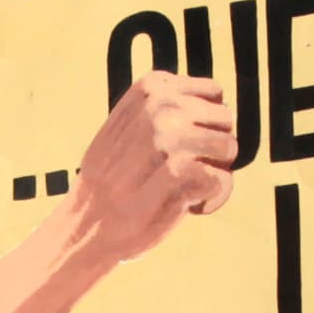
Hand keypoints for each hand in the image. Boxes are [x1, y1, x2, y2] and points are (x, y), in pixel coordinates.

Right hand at [66, 72, 235, 264]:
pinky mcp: (177, 173)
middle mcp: (160, 106)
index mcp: (150, 88)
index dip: (206, 123)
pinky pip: (222, 181)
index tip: (180, 146)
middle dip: (213, 148)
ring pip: (228, 148)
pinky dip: (211, 200)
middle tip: (181, 171)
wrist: (85, 224)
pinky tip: (186, 206)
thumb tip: (224, 105)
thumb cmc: (115, 178)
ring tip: (183, 187)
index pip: (215, 94)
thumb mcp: (128, 123)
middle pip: (226, 120)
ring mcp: (167, 138)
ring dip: (214, 173)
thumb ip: (166, 107)